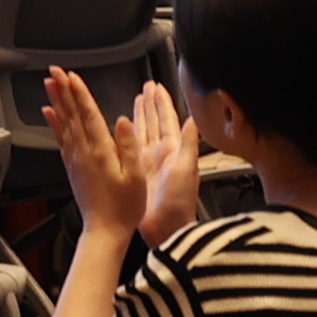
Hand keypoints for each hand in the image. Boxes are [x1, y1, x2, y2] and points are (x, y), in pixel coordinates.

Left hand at [44, 65, 162, 234]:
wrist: (105, 231)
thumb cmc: (125, 207)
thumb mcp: (136, 176)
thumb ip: (129, 146)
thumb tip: (123, 120)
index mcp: (101, 151)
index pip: (88, 114)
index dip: (80, 93)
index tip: (72, 76)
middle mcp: (84, 152)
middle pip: (72, 114)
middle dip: (64, 90)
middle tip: (54, 70)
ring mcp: (75, 159)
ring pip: (64, 123)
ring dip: (57, 101)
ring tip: (49, 84)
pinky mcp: (72, 167)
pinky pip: (61, 138)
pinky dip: (54, 123)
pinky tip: (49, 113)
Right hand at [123, 82, 201, 237]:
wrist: (167, 229)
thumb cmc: (179, 203)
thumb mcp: (187, 169)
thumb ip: (190, 143)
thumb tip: (194, 119)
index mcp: (173, 150)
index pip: (167, 119)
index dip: (161, 102)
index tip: (156, 86)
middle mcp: (160, 155)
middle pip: (154, 122)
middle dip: (150, 104)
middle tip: (145, 87)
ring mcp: (148, 164)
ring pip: (143, 132)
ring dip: (140, 116)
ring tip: (136, 100)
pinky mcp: (136, 174)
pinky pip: (130, 148)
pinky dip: (127, 136)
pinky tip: (122, 129)